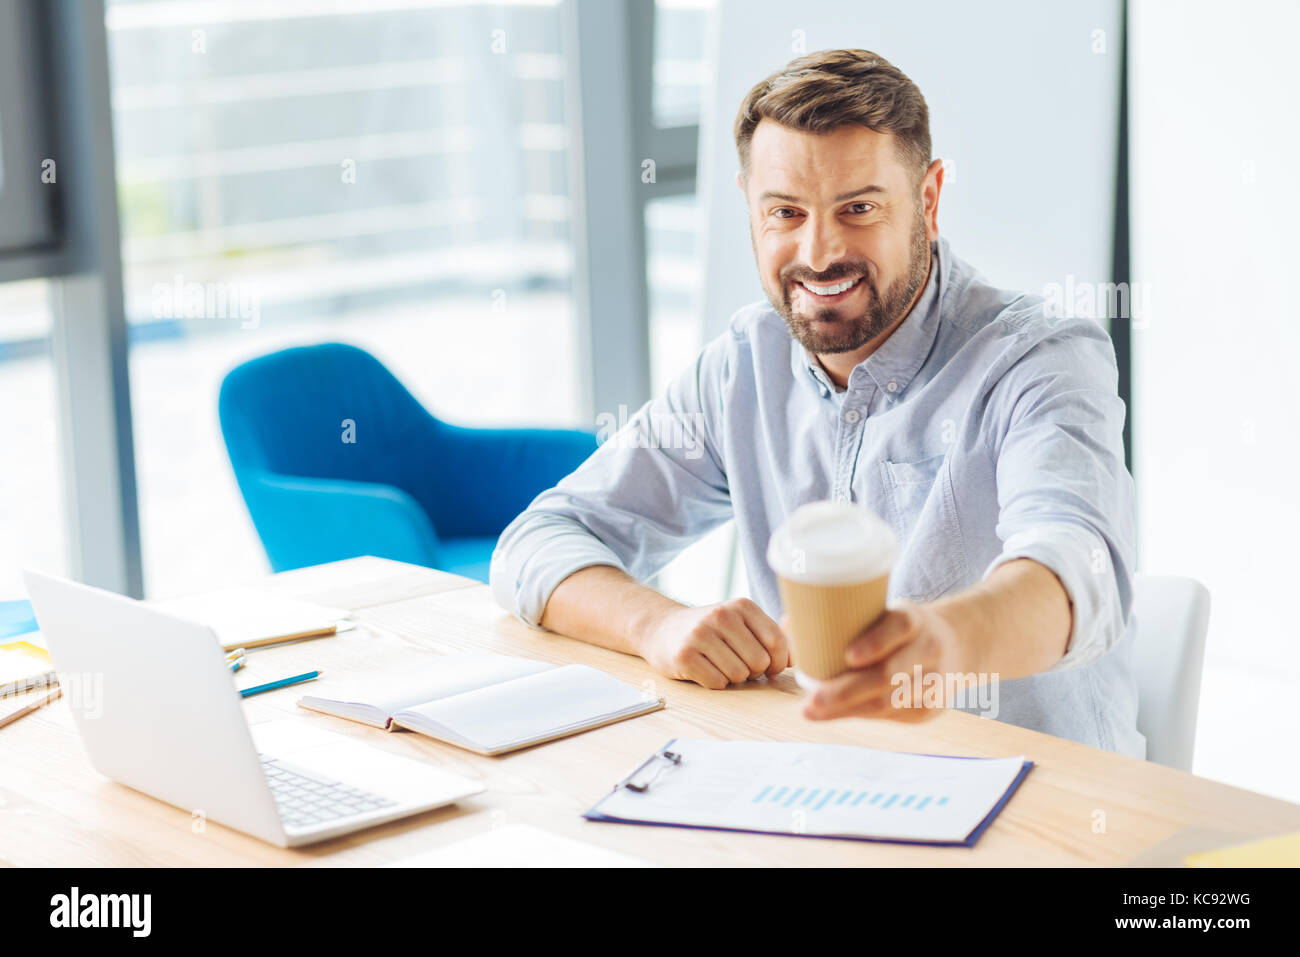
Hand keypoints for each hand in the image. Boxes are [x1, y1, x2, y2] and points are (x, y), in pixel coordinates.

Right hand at [636, 598, 792, 689]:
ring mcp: (700, 634)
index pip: (777, 641)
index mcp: (741, 606)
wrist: (661, 629)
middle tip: (735, 662)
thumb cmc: (710, 630)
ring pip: (739, 675)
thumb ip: (770, 638)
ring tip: (718, 664)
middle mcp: (721, 615)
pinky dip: (714, 683)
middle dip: (752, 671)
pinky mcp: (684, 655)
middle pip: (760, 662)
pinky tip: (703, 669)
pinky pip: (717, 683)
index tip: (769, 667)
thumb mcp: (740, 623)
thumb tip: (798, 661)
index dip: (778, 662)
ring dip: (732, 678)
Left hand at [802, 601, 968, 721]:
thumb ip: (841, 617)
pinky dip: (861, 715)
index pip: (900, 627)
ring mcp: (934, 681)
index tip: (849, 656)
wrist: (956, 645)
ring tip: (813, 711)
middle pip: (889, 674)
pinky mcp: (930, 708)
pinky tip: (834, 715)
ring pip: (889, 701)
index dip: (876, 642)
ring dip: (847, 709)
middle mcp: (929, 648)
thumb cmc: (899, 629)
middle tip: (811, 700)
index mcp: (914, 619)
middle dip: (846, 691)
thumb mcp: (884, 613)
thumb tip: (788, 624)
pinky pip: (892, 715)